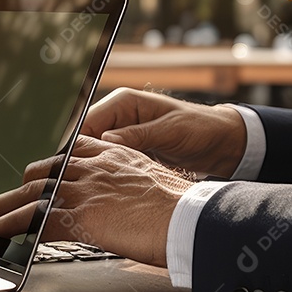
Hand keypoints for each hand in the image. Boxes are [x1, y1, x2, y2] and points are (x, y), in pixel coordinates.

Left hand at [0, 136, 192, 266]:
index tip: (34, 174)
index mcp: (113, 154)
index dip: (48, 166)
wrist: (191, 218)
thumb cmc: (183, 209)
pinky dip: (11, 227)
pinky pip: (35, 220)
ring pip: (32, 196)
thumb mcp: (153, 185)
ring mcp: (85, 189)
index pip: (69, 152)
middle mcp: (94, 166)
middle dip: (18, 189)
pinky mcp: (80, 214)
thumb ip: (129, 187)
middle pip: (42, 173)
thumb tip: (123, 205)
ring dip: (2, 209)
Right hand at [82, 88, 245, 178]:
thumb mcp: (170, 131)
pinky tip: (106, 189)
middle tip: (77, 182)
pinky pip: (109, 161)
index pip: (87, 121)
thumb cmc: (200, 128)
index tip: (70, 166)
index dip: (76, 144)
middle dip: (81, 159)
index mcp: (124, 102)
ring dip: (94, 168)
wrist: (222, 143)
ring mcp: (123, 134)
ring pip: (95, 152)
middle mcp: (119, 116)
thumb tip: (106, 139)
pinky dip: (107, 173)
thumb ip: (138, 135)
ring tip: (89, 188)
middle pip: (86, 138)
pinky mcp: (130, 150)